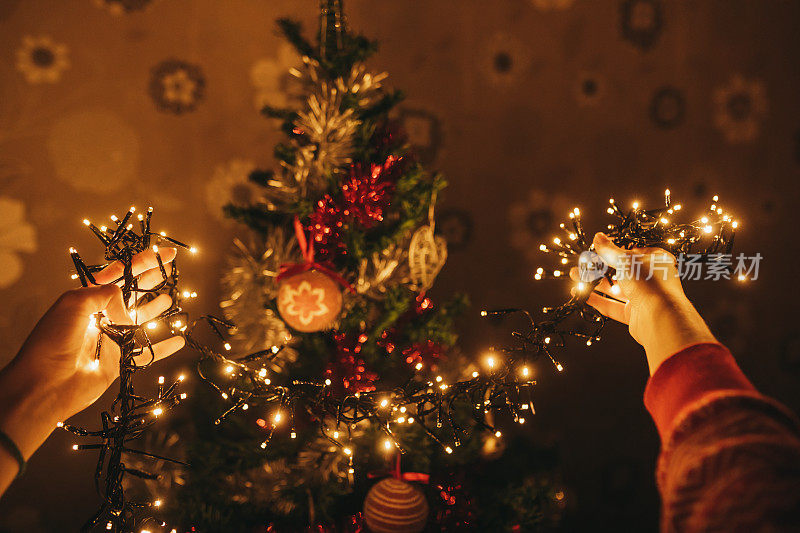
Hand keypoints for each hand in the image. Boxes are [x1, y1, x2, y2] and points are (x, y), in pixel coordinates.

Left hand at [0, 248, 184, 460]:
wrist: (45, 385)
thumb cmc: (52, 341)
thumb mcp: (75, 303)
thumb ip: (106, 294)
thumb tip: (126, 308)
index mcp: (86, 298)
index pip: (117, 274)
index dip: (140, 262)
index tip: (163, 254)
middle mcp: (99, 316)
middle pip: (131, 293)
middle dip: (150, 279)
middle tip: (169, 269)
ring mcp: (111, 338)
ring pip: (140, 319)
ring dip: (155, 308)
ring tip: (169, 299)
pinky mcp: (119, 361)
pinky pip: (147, 353)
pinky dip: (163, 347)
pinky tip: (179, 340)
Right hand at [572, 233, 716, 374]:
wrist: (660, 317)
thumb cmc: (649, 282)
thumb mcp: (626, 259)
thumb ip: (610, 250)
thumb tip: (598, 237)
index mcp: (655, 261)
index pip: (631, 252)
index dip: (613, 251)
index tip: (595, 249)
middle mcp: (650, 279)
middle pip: (620, 271)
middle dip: (598, 268)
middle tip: (580, 264)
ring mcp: (642, 298)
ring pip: (614, 289)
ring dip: (593, 283)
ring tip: (574, 276)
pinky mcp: (633, 315)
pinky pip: (612, 306)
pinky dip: (596, 300)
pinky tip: (581, 294)